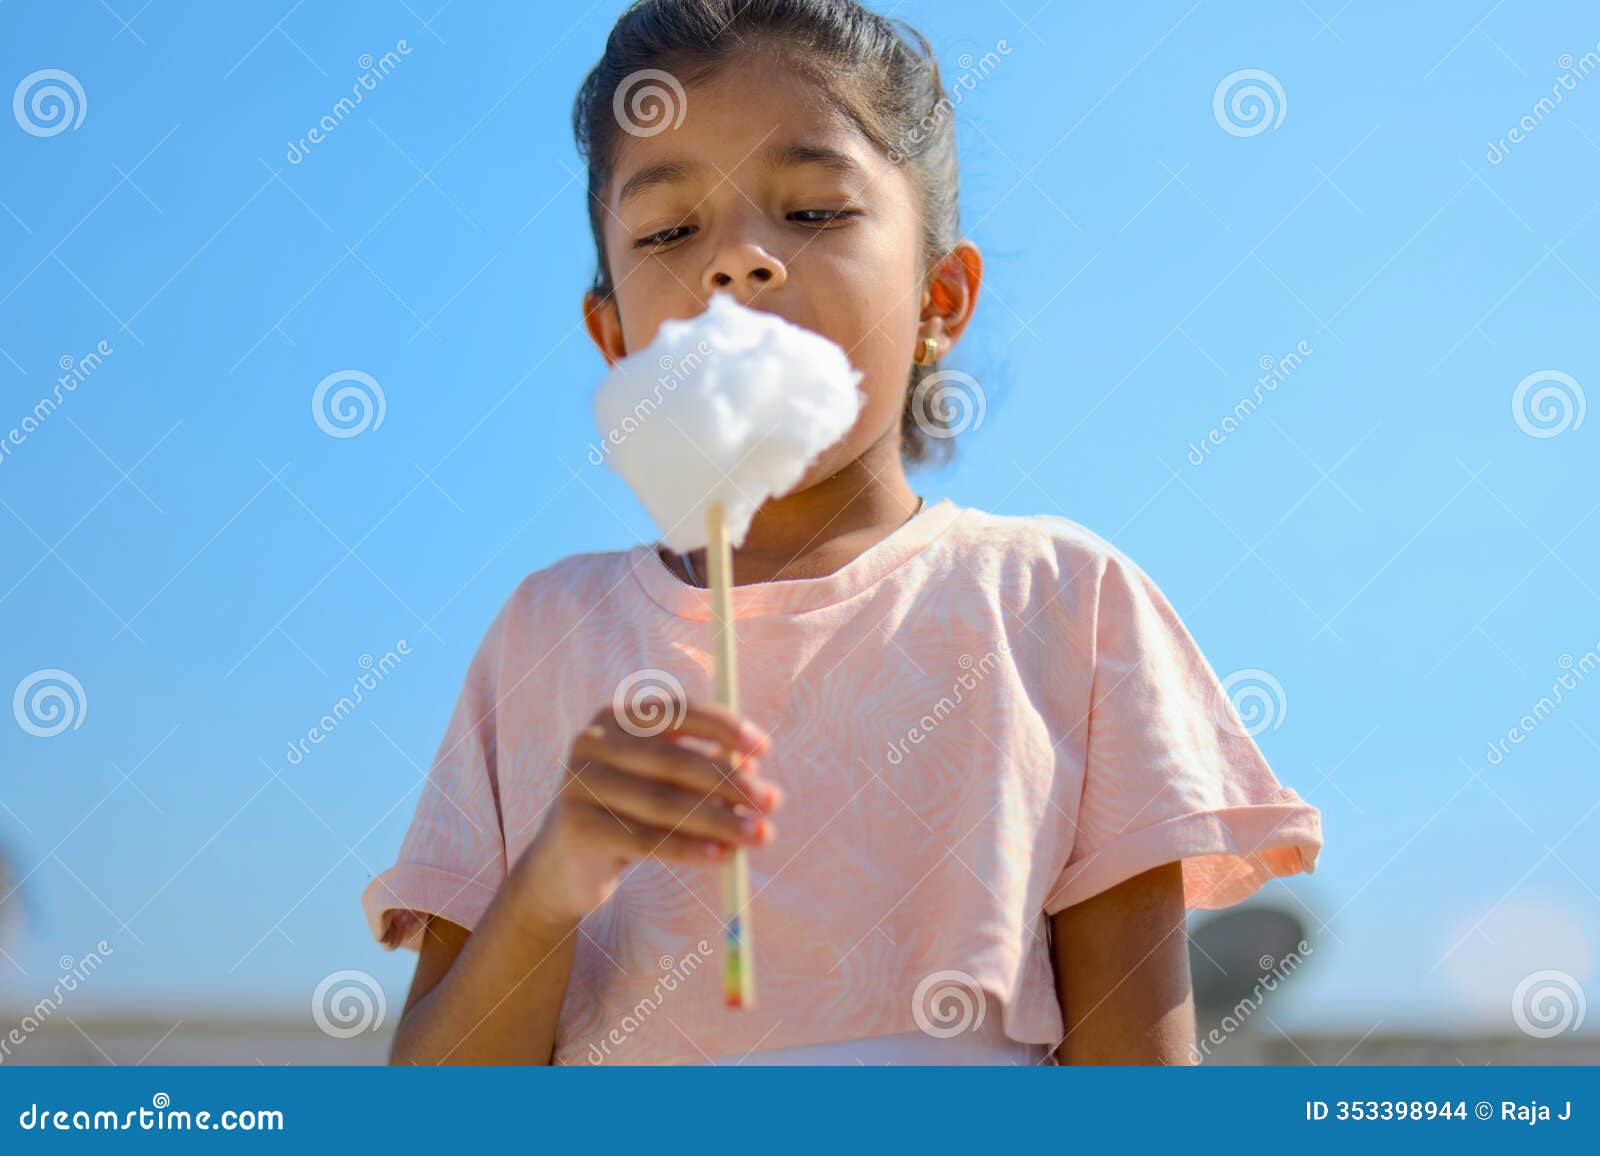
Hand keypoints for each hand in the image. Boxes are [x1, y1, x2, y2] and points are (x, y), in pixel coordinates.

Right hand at [511, 698, 780, 928]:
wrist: (565, 865)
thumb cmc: (628, 813)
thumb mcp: (666, 786)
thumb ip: (706, 773)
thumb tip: (759, 776)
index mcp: (618, 718)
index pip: (679, 712)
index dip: (725, 727)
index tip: (764, 748)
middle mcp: (593, 742)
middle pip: (676, 761)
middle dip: (730, 782)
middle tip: (772, 802)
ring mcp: (579, 783)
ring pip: (665, 803)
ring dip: (720, 820)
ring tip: (759, 835)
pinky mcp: (577, 825)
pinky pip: (646, 839)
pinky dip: (690, 849)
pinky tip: (722, 855)